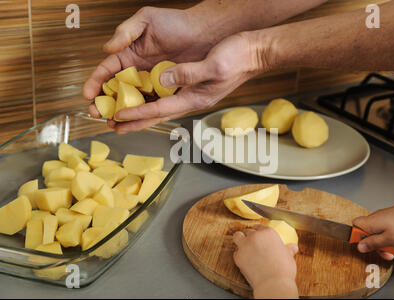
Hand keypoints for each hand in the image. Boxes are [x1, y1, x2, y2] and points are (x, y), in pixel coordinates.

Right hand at [82, 6, 213, 123]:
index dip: (95, 82)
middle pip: (115, 91)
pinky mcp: (167, 92)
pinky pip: (153, 105)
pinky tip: (134, 123)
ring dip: (120, 113)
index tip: (88, 94)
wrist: (205, 33)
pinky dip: (143, 115)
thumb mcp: (146, 20)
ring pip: (133, 101)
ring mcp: (152, 83)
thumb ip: (125, 32)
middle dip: (104, 102)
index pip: (107, 70)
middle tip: (96, 113)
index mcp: (129, 54)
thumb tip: (106, 49)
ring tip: (111, 123)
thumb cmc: (177, 22)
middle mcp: (138, 71)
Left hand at [111, 32, 263, 132]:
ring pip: (160, 107)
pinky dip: (151, 100)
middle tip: (112, 126)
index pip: (161, 109)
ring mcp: (192, 93)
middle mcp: (192, 99)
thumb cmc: (238, 58)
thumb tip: (164, 79)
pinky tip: (141, 97)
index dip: (138, 113)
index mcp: (196, 98)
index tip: (118, 116)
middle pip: (157, 115)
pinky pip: (166, 96)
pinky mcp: (192, 85)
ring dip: (139, 113)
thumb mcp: (214, 65)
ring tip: (120, 117)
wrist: (254, 52)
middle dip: (134, 122)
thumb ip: (189, 74)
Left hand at [232, 225, 298, 298]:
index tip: (259, 236)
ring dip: (240, 240)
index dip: (259, 231)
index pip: (259, 226)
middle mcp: (255, 236)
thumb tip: (293, 247)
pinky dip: (239, 254)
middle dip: (249, 236)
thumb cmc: (283, 270)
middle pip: (248, 231)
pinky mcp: (238, 256)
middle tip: (252, 243)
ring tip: (243, 246)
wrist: (273, 283)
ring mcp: (245, 245)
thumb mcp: (289, 256)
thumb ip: (288, 249)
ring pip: (237, 236)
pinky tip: (245, 259)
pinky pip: (235, 252)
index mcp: (268, 232)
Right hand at [353, 196, 393, 265]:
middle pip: (370, 238)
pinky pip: (391, 235)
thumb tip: (360, 247)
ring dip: (392, 249)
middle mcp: (375, 220)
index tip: (365, 247)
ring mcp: (384, 221)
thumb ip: (372, 244)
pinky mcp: (393, 222)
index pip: (354, 229)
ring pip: (382, 238)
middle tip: (389, 254)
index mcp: (369, 223)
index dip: (357, 239)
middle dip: (380, 249)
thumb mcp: (388, 239)